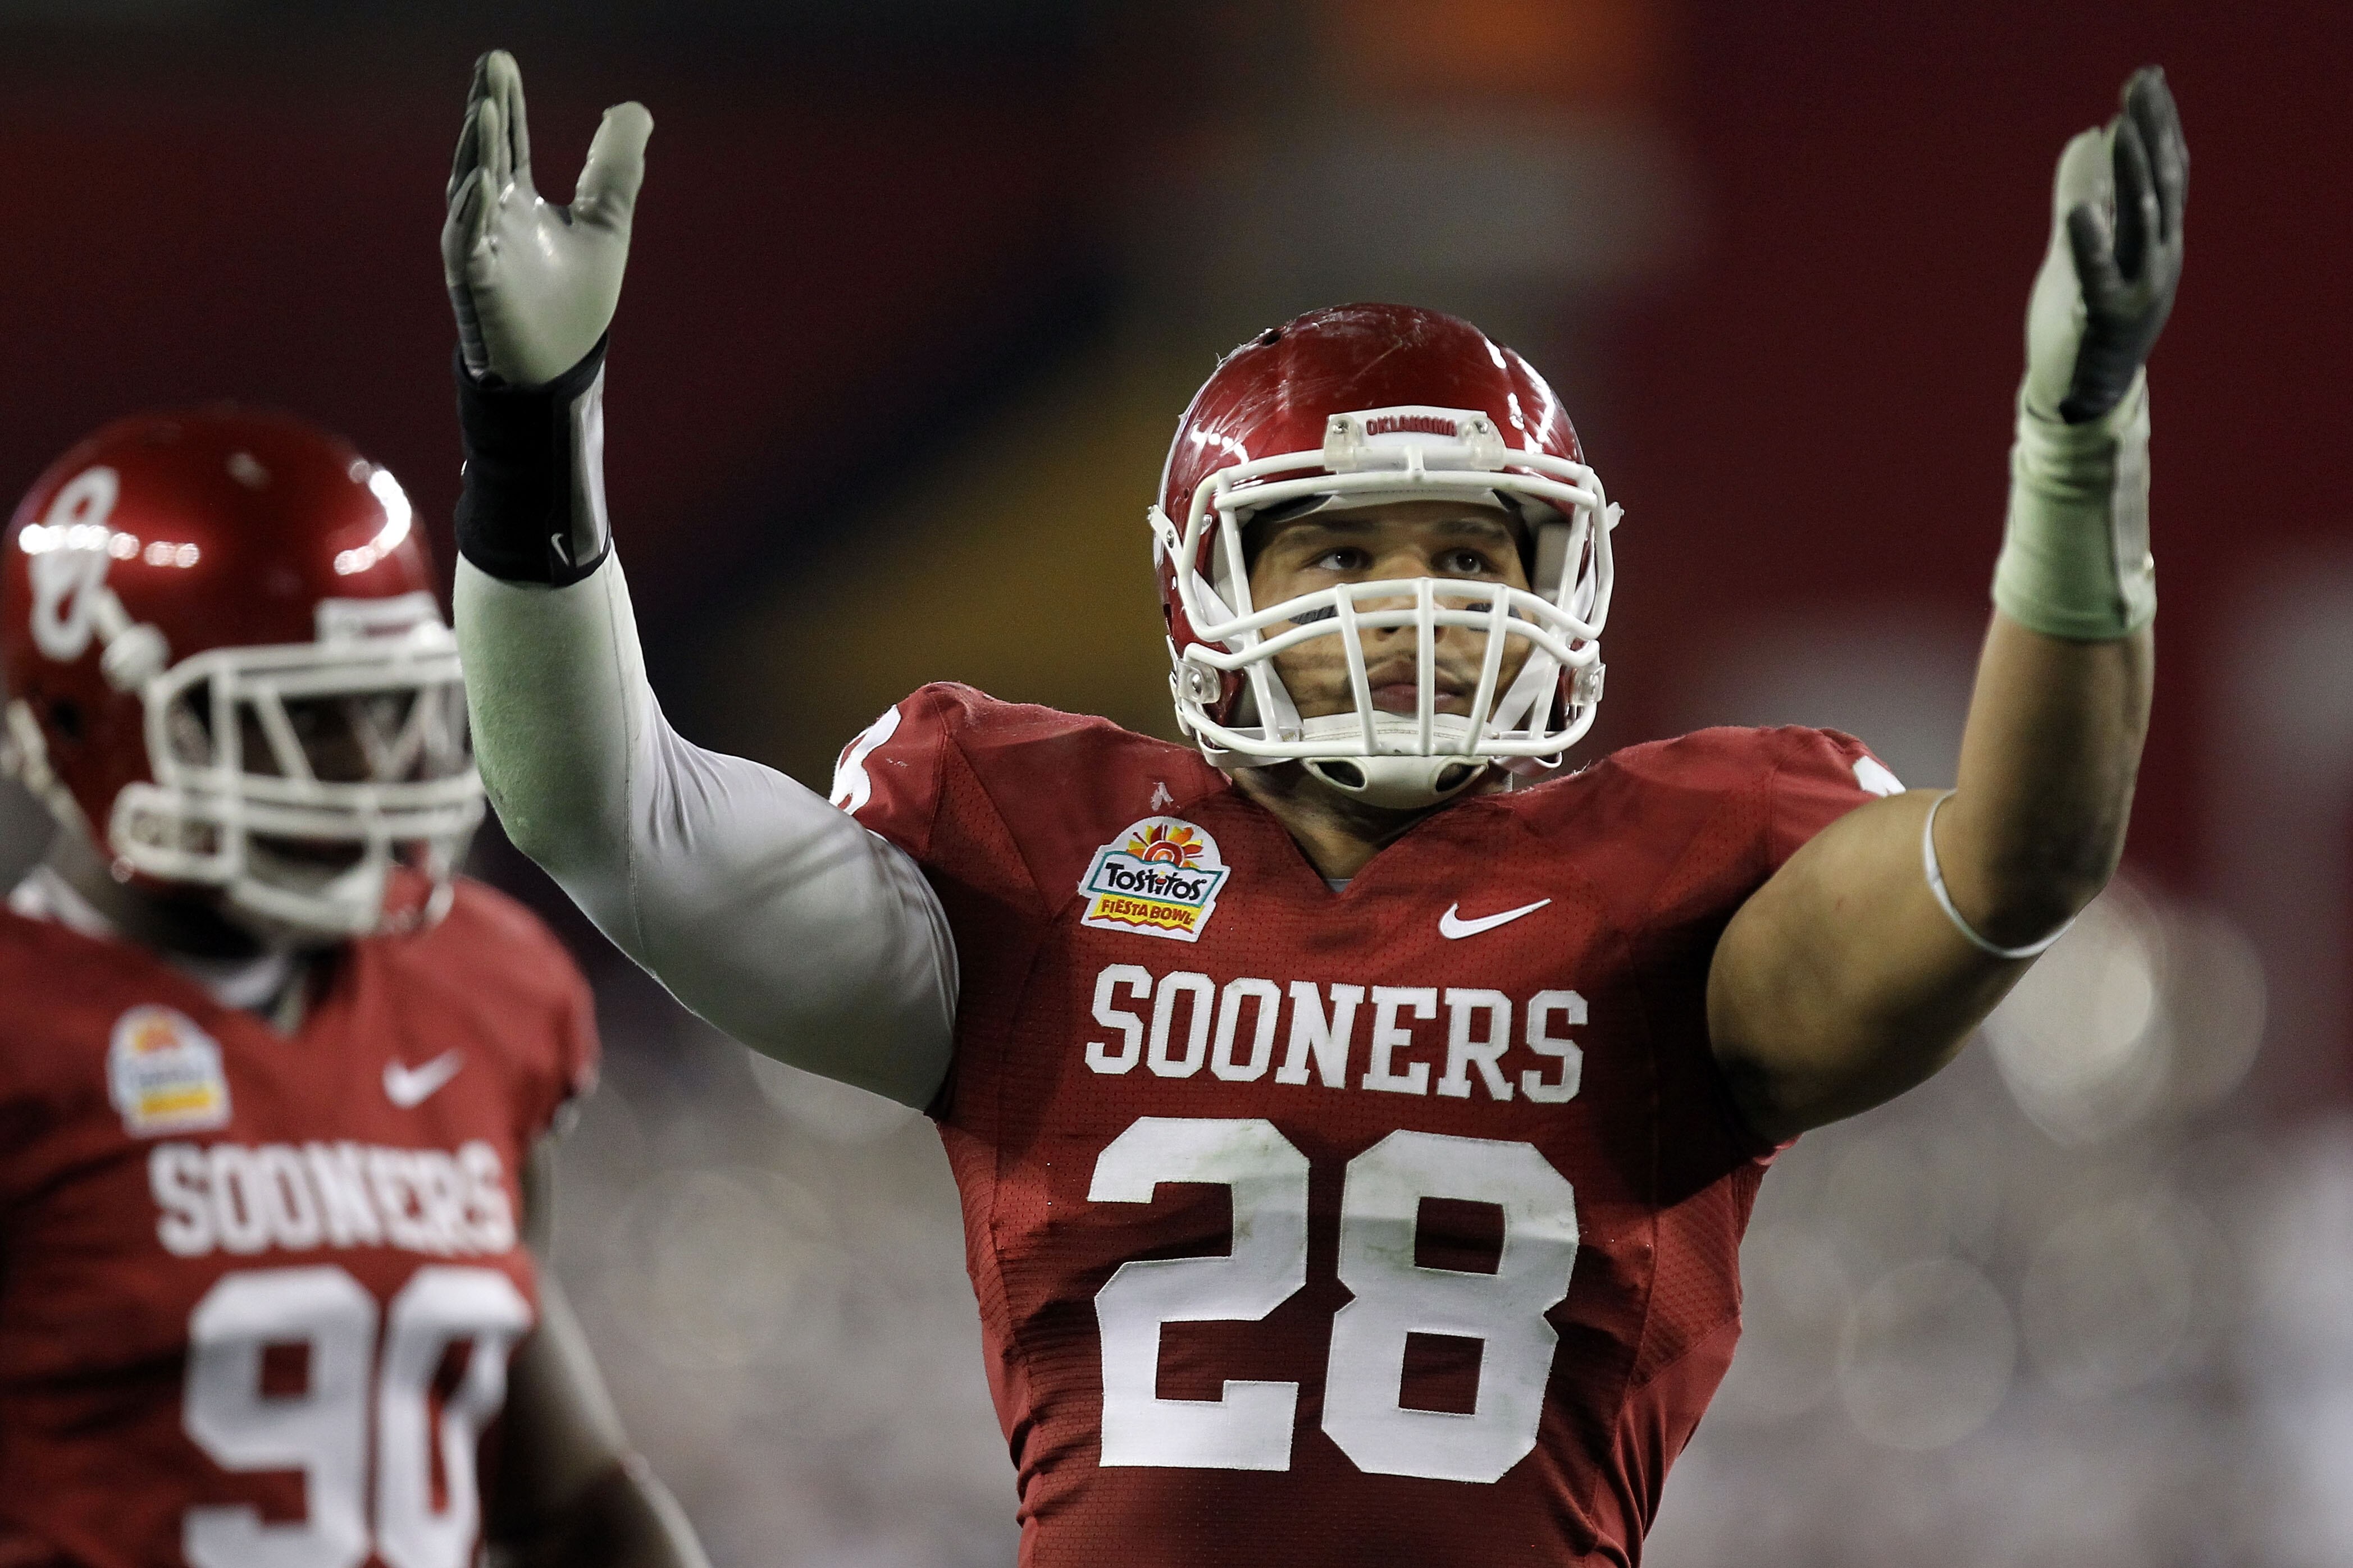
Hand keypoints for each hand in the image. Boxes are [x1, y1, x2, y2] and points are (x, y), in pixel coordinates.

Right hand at [443, 50, 651, 387]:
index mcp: (519, 201)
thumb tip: (632, 109)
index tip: (502, 60)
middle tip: (490, 65)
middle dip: (487, 110)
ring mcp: (481, 247)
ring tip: (484, 109)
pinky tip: (483, 181)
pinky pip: (468, 242)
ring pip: (471, 190)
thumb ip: (616, 169)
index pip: (511, 140)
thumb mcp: (607, 223)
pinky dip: (474, 211)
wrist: (560, 368)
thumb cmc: (575, 301)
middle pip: (487, 153)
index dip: (508, 103)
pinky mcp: (478, 284)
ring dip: (477, 151)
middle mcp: (493, 216)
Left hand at [2022, 66, 2186, 424]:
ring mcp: (2139, 290)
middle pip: (2161, 186)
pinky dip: (2091, 244)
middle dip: (2151, 134)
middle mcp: (2157, 261)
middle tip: (2140, 87)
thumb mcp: (2084, 249)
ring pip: (2140, 222)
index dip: (2160, 125)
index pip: (2167, 173)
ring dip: (2131, 173)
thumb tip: (2086, 139)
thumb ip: (2085, 195)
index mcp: (2155, 243)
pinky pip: (2101, 276)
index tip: (2147, 81)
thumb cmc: (2082, 322)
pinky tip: (2079, 212)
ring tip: (2119, 130)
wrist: (2083, 398)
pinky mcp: (2106, 320)